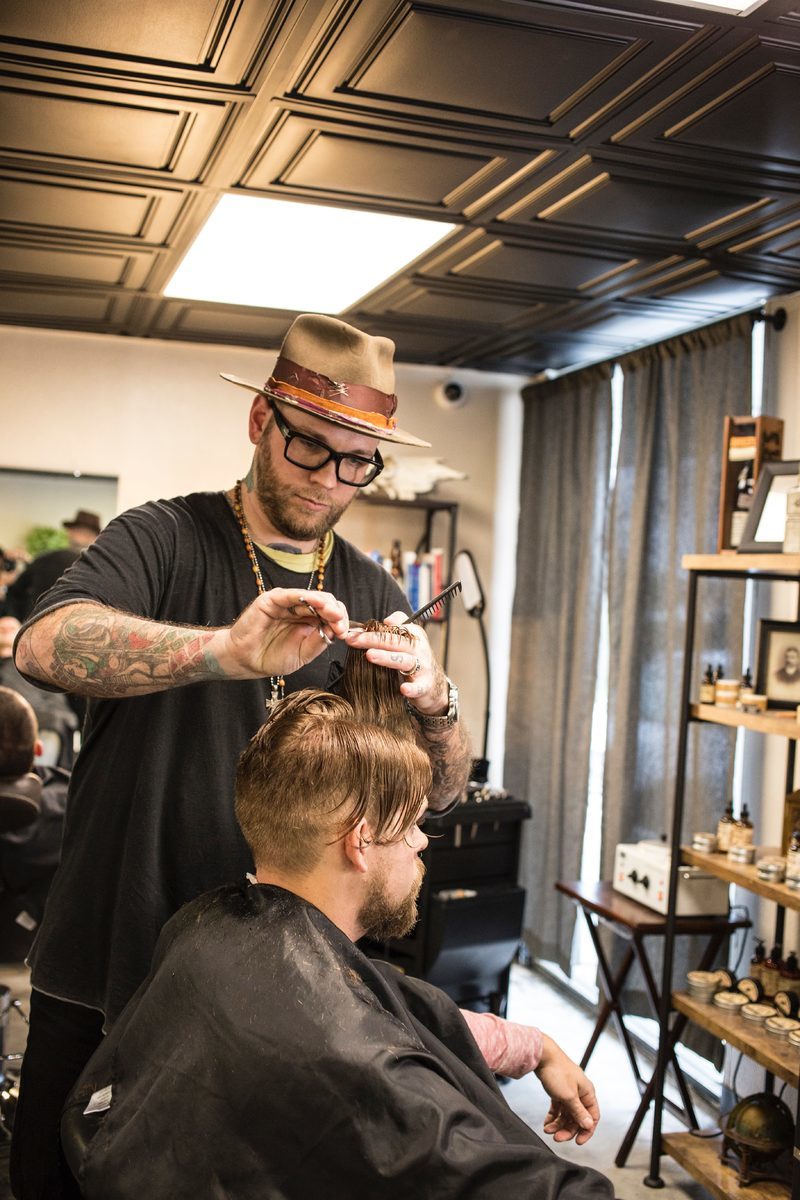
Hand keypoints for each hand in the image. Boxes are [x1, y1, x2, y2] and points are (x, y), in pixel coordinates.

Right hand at [214, 588, 348, 678]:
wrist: (245, 660)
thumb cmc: (271, 657)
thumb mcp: (302, 654)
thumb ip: (318, 642)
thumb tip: (336, 631)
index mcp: (309, 620)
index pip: (331, 614)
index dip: (340, 621)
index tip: (345, 634)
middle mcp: (300, 609)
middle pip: (326, 603)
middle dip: (337, 614)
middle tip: (342, 627)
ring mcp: (287, 603)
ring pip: (312, 596)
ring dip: (326, 605)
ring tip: (335, 615)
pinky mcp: (273, 599)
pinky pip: (292, 595)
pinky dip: (306, 597)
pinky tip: (317, 603)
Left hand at [343, 610, 448, 715]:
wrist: (434, 684)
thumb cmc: (415, 659)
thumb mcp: (409, 639)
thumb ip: (398, 626)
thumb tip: (386, 621)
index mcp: (414, 635)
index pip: (392, 629)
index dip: (372, 630)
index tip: (352, 633)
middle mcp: (419, 649)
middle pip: (395, 642)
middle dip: (373, 640)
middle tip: (354, 640)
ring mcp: (423, 667)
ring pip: (405, 660)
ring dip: (387, 658)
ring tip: (370, 655)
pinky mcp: (425, 686)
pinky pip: (418, 687)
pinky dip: (412, 688)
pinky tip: (403, 689)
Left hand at [535, 1035, 599, 1144]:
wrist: (541, 1055)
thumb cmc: (557, 1072)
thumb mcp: (568, 1096)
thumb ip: (579, 1112)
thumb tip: (589, 1125)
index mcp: (587, 1093)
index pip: (592, 1117)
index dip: (586, 1131)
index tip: (577, 1142)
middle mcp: (580, 1093)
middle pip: (578, 1118)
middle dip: (568, 1129)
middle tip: (557, 1138)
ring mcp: (569, 1092)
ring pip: (566, 1114)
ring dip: (558, 1124)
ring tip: (547, 1131)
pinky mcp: (558, 1090)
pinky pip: (558, 1108)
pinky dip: (553, 1116)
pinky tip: (546, 1124)